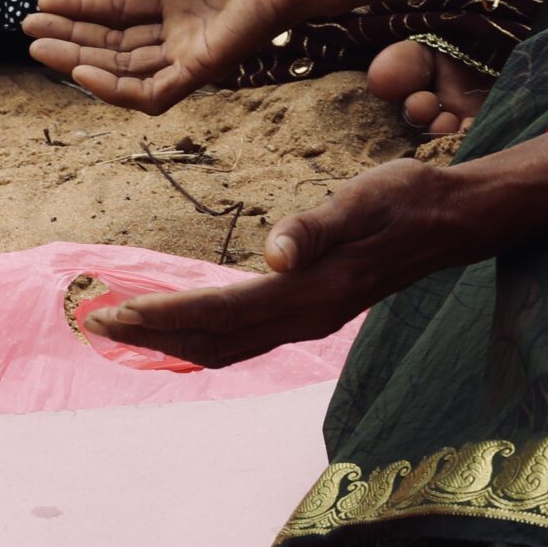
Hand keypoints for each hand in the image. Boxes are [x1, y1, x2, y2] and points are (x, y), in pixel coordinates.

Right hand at [23, 0, 323, 113]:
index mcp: (181, 2)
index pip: (119, 12)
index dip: (80, 8)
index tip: (44, 2)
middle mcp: (182, 33)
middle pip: (113, 43)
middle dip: (70, 37)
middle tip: (29, 29)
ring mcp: (190, 54)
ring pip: (122, 70)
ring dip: (78, 60)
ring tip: (39, 47)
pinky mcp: (202, 70)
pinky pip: (149, 92)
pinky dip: (113, 87)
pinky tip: (80, 70)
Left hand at [84, 141, 547, 366]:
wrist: (452, 220)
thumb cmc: (405, 200)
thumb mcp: (362, 200)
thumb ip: (317, 228)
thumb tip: (276, 254)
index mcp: (307, 293)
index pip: (217, 313)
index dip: (161, 316)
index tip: (112, 313)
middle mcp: (302, 317)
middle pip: (212, 341)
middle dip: (152, 336)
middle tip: (95, 323)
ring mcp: (307, 319)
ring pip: (225, 346)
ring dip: (172, 341)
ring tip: (122, 328)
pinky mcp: (310, 310)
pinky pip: (242, 337)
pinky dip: (201, 336)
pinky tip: (177, 326)